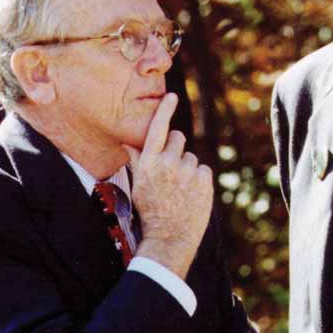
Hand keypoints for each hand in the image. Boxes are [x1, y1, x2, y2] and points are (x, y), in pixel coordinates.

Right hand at [125, 92, 212, 278]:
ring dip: (187, 168)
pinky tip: (190, 194)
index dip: (165, 110)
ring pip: (190, 157)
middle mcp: (168, 163)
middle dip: (176, 149)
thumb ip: (137, 159)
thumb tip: (127, 141)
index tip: (171, 95)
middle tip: (171, 171)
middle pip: (178, 138)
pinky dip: (199, 180)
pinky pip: (203, 170)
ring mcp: (187, 171)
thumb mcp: (138, 184)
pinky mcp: (204, 180)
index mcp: (149, 162)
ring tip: (180, 190)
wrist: (169, 237)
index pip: (158, 128)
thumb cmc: (150, 210)